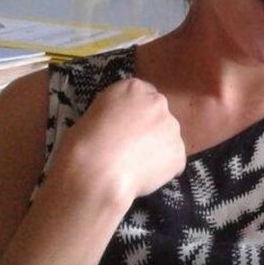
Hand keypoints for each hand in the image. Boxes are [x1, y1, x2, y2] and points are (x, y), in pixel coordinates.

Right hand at [55, 78, 185, 201]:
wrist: (96, 172)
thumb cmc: (84, 143)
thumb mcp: (93, 114)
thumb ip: (116, 112)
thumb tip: (120, 124)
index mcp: (134, 88)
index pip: (144, 95)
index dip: (136, 113)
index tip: (127, 126)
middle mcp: (158, 103)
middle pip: (159, 115)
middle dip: (149, 129)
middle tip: (132, 147)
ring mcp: (172, 127)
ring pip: (168, 138)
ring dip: (157, 148)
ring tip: (136, 165)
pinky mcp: (179, 152)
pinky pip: (174, 161)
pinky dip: (163, 169)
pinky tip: (144, 176)